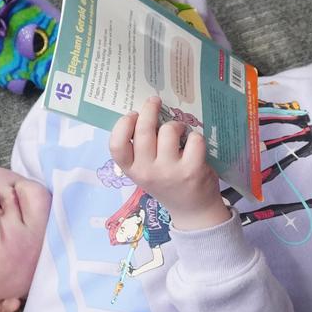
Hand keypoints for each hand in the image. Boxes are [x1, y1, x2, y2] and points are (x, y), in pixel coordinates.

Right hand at [109, 96, 229, 230]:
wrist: (192, 210)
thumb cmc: (167, 182)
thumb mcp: (146, 170)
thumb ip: (141, 148)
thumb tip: (144, 111)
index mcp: (132, 170)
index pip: (116, 146)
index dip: (122, 125)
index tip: (132, 114)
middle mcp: (147, 172)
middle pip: (143, 130)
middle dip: (150, 109)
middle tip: (154, 101)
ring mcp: (169, 171)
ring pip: (169, 130)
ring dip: (176, 125)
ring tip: (179, 131)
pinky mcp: (192, 170)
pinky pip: (193, 139)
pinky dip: (195, 136)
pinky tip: (193, 144)